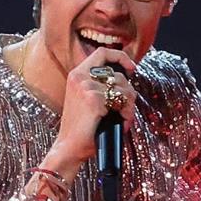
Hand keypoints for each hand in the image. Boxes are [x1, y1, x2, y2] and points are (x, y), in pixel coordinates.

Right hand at [48, 46, 137, 167]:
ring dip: (129, 106)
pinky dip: (126, 115)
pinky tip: (121, 124)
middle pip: (118, 74)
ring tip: (124, 119)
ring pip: (123, 89)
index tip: (131, 68)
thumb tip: (127, 77)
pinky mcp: (93, 100)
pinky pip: (121, 102)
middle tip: (127, 109)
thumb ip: (101, 85)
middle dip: (129, 92)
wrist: (69, 147)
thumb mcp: (87, 99)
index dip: (120, 57)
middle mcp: (80, 76)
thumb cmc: (82, 127)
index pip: (103, 53)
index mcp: (77, 74)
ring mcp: (86, 87)